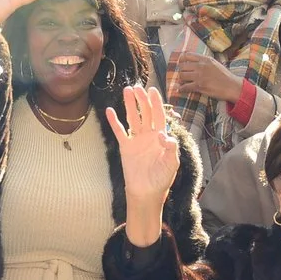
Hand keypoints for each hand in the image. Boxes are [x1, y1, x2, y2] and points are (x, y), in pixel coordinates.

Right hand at [105, 85, 179, 242]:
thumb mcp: (171, 164)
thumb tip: (164, 134)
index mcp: (161, 137)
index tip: (152, 90)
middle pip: (145, 112)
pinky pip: (119, 131)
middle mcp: (148, 135)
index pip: (159, 115)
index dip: (156, 103)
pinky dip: (114, 122)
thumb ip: (170, 149)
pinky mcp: (126, 147)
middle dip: (141, 100)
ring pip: (133, 118)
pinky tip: (110, 111)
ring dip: (129, 105)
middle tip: (137, 87)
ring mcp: (136, 140)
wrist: (146, 192)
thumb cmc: (162, 179)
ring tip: (126, 91)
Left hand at [166, 49, 244, 103]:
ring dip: (181, 79)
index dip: (181, 59)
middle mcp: (201, 66)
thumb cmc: (225, 76)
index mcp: (205, 59)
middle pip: (182, 66)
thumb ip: (205, 61)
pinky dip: (181, 89)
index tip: (181, 63)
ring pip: (182, 75)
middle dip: (181, 71)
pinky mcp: (199, 86)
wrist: (232, 86)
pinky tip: (181, 89)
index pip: (187, 55)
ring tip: (184, 82)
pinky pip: (185, 87)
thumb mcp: (215, 63)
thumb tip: (194, 61)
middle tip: (183, 75)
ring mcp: (199, 76)